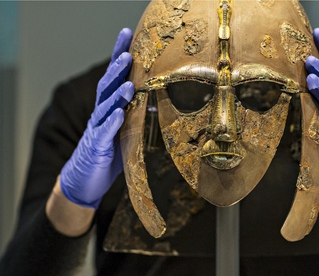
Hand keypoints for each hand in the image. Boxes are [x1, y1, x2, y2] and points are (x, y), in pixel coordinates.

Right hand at [59, 28, 133, 207]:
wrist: (86, 180)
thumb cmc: (109, 152)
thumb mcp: (127, 131)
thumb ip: (137, 115)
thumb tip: (158, 103)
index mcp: (109, 107)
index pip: (114, 77)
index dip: (119, 55)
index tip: (127, 35)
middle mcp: (101, 113)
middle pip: (107, 87)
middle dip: (117, 69)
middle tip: (128, 54)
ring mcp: (97, 129)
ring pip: (105, 108)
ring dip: (116, 95)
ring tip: (128, 83)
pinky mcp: (96, 147)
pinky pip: (103, 133)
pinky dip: (111, 123)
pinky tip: (119, 115)